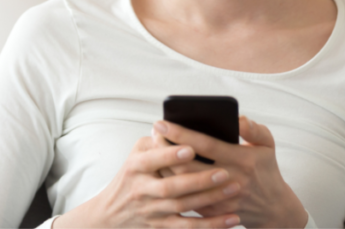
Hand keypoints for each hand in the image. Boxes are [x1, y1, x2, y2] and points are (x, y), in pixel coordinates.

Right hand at [52, 136, 240, 227]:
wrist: (111, 214)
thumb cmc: (132, 174)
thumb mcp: (136, 153)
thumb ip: (157, 141)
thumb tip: (179, 125)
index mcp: (136, 166)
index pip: (153, 160)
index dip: (170, 156)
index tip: (191, 148)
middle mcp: (142, 190)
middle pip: (172, 187)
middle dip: (199, 181)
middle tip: (224, 172)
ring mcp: (152, 210)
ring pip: (183, 207)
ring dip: (210, 200)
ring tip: (233, 188)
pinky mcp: (162, 226)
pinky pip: (189, 227)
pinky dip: (211, 225)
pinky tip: (231, 219)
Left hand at [152, 116, 307, 228]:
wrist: (272, 208)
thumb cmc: (266, 169)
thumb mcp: (267, 144)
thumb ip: (253, 129)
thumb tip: (237, 118)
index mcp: (242, 160)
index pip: (206, 144)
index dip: (182, 134)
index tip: (163, 123)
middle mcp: (230, 180)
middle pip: (187, 165)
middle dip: (166, 148)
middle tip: (154, 133)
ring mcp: (219, 199)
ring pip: (183, 184)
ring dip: (165, 166)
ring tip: (155, 149)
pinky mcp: (212, 212)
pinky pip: (185, 197)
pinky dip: (172, 183)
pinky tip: (163, 169)